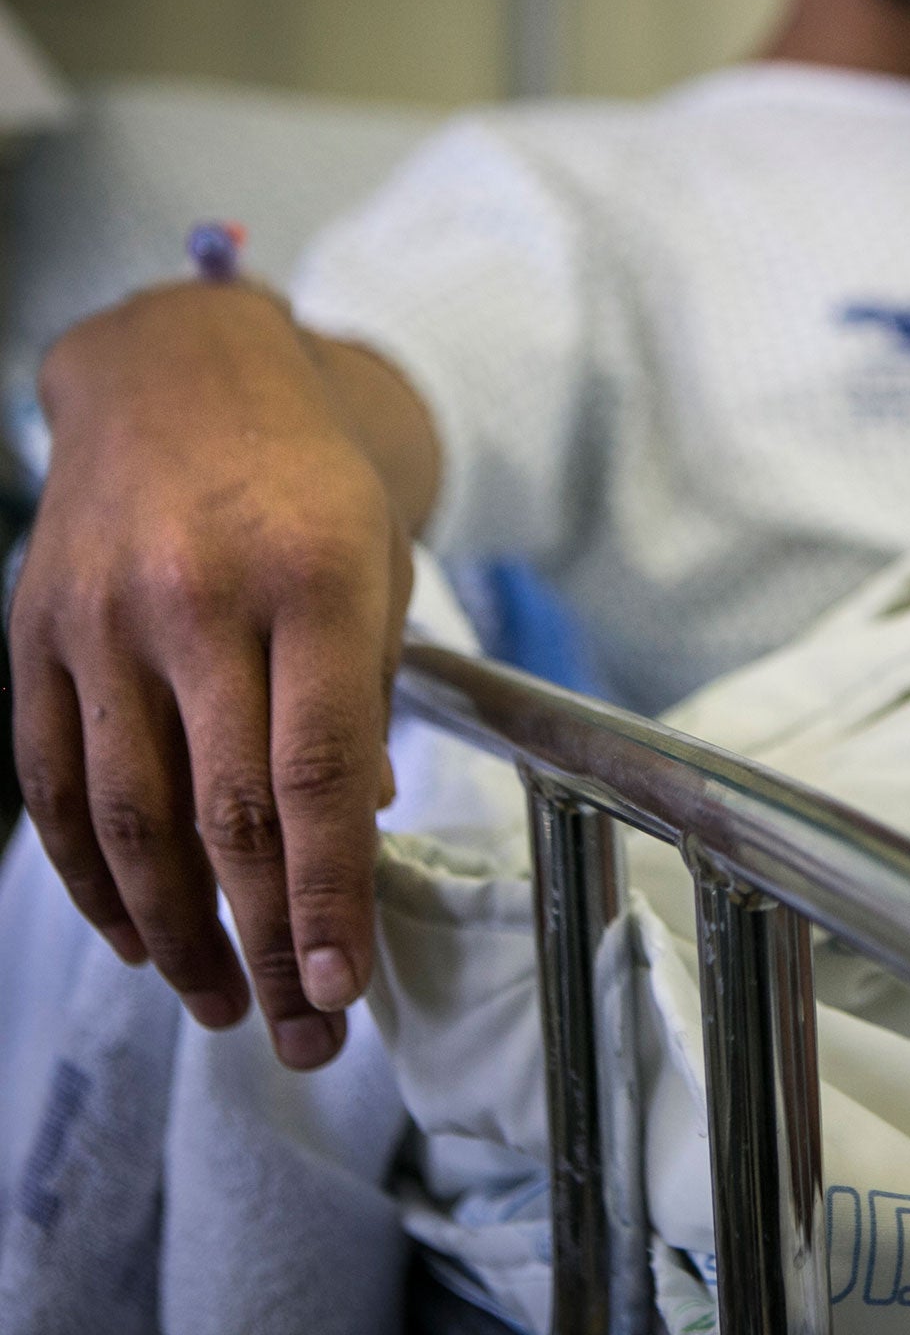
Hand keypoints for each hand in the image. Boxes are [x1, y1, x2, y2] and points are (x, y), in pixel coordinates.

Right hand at [10, 283, 415, 1069]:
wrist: (179, 374)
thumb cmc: (307, 486)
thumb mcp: (377, 571)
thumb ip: (364, 704)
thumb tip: (353, 841)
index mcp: (309, 579)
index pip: (317, 772)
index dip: (328, 893)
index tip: (345, 987)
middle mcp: (195, 600)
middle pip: (224, 811)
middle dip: (268, 940)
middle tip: (304, 1033)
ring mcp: (98, 618)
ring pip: (127, 814)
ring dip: (178, 929)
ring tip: (227, 1003)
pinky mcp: (32, 635)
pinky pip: (50, 782)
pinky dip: (90, 874)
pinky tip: (139, 934)